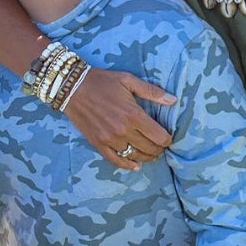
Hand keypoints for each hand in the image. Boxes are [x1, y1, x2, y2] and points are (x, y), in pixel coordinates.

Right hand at [61, 67, 175, 169]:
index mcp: (133, 114)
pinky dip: (128, 165)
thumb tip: (173, 100)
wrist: (72, 87)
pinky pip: (116, 160)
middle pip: (149, 149)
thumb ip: (152, 91)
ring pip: (135, 156)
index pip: (159, 136)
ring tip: (151, 154)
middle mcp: (123, 130)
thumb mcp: (128, 80)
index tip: (167, 137)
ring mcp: (109, 139)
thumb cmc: (102, 81)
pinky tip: (135, 166)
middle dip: (159, 149)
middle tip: (160, 146)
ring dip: (146, 157)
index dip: (167, 139)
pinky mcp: (98, 143)